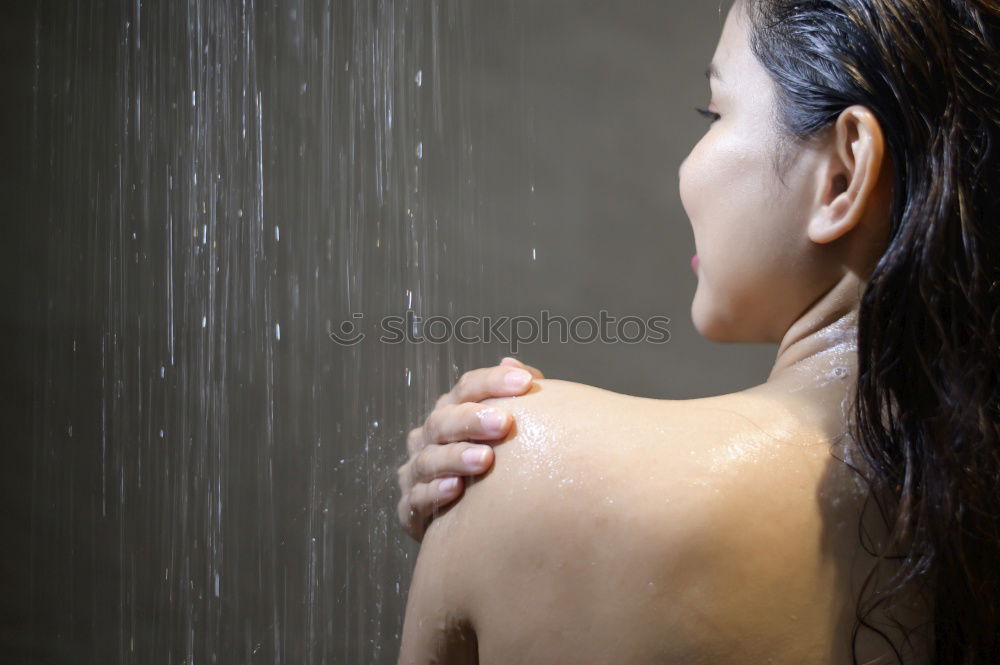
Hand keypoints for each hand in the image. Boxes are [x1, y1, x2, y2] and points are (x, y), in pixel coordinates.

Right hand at [397, 357, 544, 541]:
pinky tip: (455, 489)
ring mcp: (416, 473)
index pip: (467, 388)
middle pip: (443, 421)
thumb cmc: (493, 468)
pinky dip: (435, 493)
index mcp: (451, 412)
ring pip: (429, 460)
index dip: (493, 382)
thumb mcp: (504, 431)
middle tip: (503, 422)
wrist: (470, 521)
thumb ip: (515, 401)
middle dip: (472, 420)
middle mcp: (428, 438)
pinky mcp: (410, 509)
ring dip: (456, 457)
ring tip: (485, 459)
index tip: (525, 383)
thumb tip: (521, 369)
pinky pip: (417, 499)